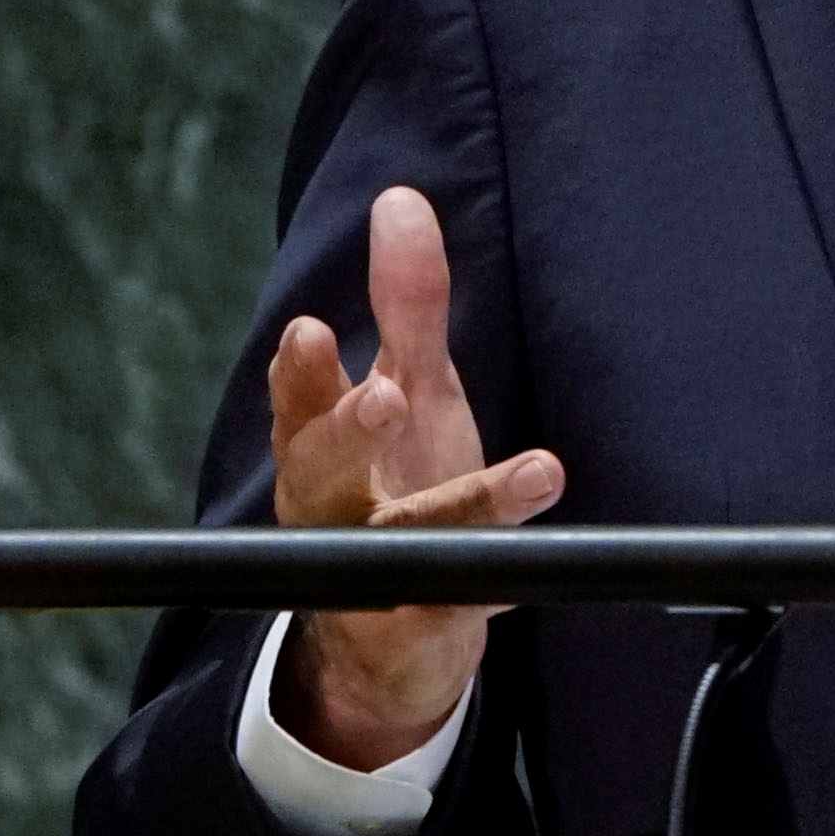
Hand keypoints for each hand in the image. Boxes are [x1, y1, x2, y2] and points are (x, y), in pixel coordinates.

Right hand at [268, 186, 563, 766]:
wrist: (393, 634)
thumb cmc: (397, 483)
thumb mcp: (412, 390)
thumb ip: (406, 305)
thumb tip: (401, 200)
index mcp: (318, 444)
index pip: (297, 399)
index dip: (301, 372)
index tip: (313, 330)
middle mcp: (331, 508)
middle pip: (319, 470)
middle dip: (345, 431)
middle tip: (384, 396)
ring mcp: (373, 573)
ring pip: (403, 542)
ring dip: (465, 508)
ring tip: (536, 473)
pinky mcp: (423, 625)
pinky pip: (458, 604)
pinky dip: (494, 586)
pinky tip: (532, 568)